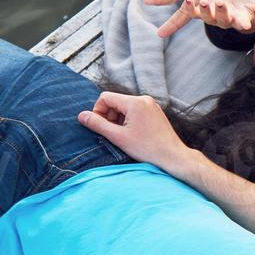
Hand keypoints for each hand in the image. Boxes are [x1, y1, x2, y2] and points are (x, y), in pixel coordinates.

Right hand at [78, 91, 195, 175]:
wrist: (173, 157)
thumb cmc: (147, 148)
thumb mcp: (118, 137)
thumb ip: (97, 124)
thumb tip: (81, 116)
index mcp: (135, 102)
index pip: (105, 97)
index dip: (98, 112)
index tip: (101, 127)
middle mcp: (144, 99)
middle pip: (115, 102)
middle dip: (109, 117)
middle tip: (113, 134)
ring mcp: (151, 105)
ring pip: (124, 107)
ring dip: (118, 120)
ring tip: (123, 136)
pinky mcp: (155, 112)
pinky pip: (135, 112)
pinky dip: (129, 121)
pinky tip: (133, 135)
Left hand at [183, 0, 254, 32]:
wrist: (236, 6)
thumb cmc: (249, 7)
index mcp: (240, 20)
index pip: (243, 23)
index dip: (243, 24)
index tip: (245, 24)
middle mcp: (225, 21)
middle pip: (223, 20)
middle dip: (222, 13)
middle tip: (222, 4)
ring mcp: (212, 17)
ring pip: (207, 17)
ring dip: (204, 11)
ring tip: (203, 2)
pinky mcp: (201, 11)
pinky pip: (193, 12)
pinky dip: (189, 8)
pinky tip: (187, 0)